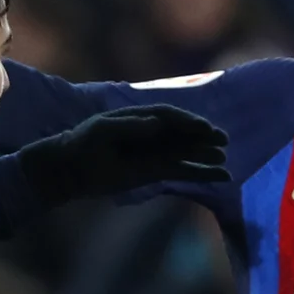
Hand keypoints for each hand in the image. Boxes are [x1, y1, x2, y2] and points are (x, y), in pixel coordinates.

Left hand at [17, 105, 229, 203]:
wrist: (71, 169)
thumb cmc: (82, 143)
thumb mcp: (102, 130)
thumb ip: (129, 126)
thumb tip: (156, 123)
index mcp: (140, 117)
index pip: (170, 116)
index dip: (188, 121)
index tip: (203, 128)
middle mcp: (153, 133)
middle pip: (184, 133)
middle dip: (204, 136)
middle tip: (223, 141)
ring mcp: (156, 152)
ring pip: (188, 152)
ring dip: (206, 155)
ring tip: (223, 160)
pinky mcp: (156, 171)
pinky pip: (184, 171)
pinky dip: (201, 173)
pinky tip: (220, 176)